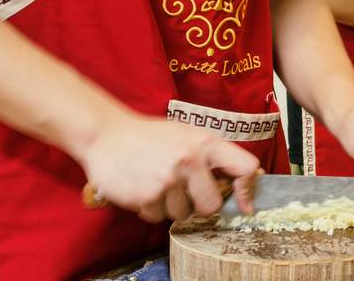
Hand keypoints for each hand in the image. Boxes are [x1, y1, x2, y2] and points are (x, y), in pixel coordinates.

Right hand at [75, 110, 259, 222]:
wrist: (105, 135)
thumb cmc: (150, 136)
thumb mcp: (187, 135)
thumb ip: (213, 155)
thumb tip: (248, 176)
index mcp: (206, 142)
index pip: (244, 167)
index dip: (248, 189)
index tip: (244, 205)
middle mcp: (190, 160)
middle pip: (212, 205)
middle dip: (199, 205)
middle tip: (184, 192)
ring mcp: (168, 180)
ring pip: (182, 214)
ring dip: (171, 206)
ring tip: (158, 183)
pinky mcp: (147, 196)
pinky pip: (158, 217)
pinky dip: (151, 209)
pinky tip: (143, 188)